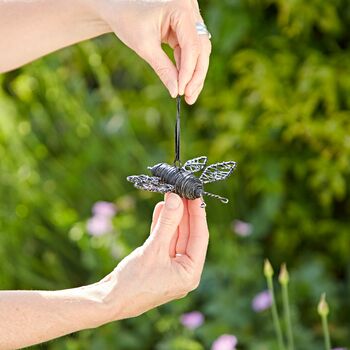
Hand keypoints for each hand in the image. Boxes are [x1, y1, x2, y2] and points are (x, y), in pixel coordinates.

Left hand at [92, 0, 211, 103]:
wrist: (118, 8)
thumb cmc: (127, 20)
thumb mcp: (144, 46)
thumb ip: (163, 69)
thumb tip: (176, 92)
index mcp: (180, 8)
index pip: (192, 45)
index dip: (189, 71)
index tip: (182, 91)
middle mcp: (190, 10)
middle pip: (201, 49)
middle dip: (196, 75)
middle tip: (190, 98)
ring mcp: (190, 19)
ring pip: (199, 52)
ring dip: (194, 75)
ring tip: (188, 96)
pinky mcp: (186, 29)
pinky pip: (191, 51)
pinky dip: (187, 68)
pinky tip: (183, 84)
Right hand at [99, 193, 208, 319]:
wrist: (107, 300)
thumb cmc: (133, 282)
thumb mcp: (153, 249)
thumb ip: (167, 223)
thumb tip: (176, 198)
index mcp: (190, 273)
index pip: (200, 237)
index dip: (198, 214)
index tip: (195, 195)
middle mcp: (183, 271)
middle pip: (187, 235)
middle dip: (183, 213)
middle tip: (182, 192)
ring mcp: (170, 267)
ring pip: (174, 236)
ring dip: (172, 217)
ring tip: (171, 196)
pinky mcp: (157, 263)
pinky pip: (163, 241)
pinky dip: (161, 226)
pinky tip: (160, 209)